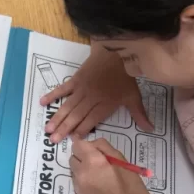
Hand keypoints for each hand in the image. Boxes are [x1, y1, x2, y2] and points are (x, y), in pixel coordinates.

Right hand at [39, 47, 153, 143]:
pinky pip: (63, 89)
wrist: (118, 52)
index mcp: (105, 105)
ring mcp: (82, 89)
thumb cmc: (126, 77)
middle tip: (53, 140)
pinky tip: (43, 103)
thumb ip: (139, 115)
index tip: (72, 141)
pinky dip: (53, 95)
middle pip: (76, 116)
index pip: (91, 121)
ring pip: (68, 106)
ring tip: (47, 128)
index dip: (81, 131)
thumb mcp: (134, 97)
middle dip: (64, 129)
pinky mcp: (76, 79)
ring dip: (57, 117)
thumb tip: (151, 129)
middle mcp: (92, 99)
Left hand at [69, 138, 162, 193]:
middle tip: (97, 162)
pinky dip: (82, 178)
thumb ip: (103, 147)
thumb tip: (91, 144)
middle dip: (82, 156)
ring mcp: (78, 185)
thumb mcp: (121, 159)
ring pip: (73, 169)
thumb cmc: (130, 184)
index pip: (77, 145)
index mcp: (93, 161)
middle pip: (73, 157)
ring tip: (98, 173)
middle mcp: (81, 172)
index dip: (84, 145)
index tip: (92, 149)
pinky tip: (96, 183)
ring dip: (81, 167)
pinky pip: (76, 180)